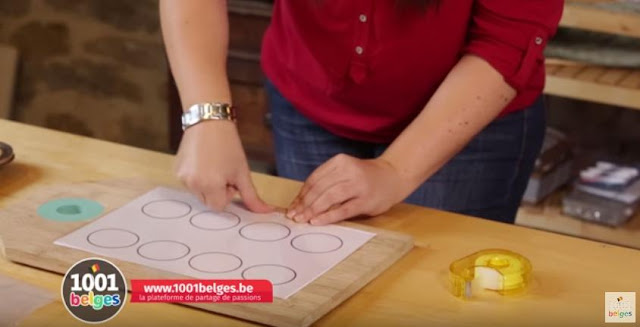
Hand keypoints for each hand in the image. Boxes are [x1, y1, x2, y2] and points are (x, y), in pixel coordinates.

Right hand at [174, 121, 271, 212]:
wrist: (209, 121)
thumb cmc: (228, 145)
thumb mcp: (242, 172)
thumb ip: (252, 196)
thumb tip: (267, 212)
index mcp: (210, 186)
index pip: (219, 206)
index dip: (226, 194)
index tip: (230, 179)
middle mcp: (193, 184)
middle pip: (208, 202)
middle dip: (216, 192)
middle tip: (222, 171)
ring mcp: (182, 178)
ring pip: (198, 193)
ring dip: (207, 185)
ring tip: (212, 164)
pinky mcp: (176, 170)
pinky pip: (189, 183)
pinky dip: (197, 178)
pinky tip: (202, 161)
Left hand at [286, 154, 410, 224]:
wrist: (393, 177)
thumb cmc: (364, 177)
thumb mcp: (345, 171)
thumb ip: (327, 181)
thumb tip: (301, 202)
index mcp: (340, 162)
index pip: (314, 179)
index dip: (301, 194)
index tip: (292, 206)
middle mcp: (349, 171)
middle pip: (319, 189)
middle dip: (304, 204)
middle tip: (294, 216)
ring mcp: (358, 186)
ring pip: (329, 198)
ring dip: (313, 210)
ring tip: (303, 220)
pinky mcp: (366, 200)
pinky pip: (343, 210)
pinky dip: (328, 216)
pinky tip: (317, 222)